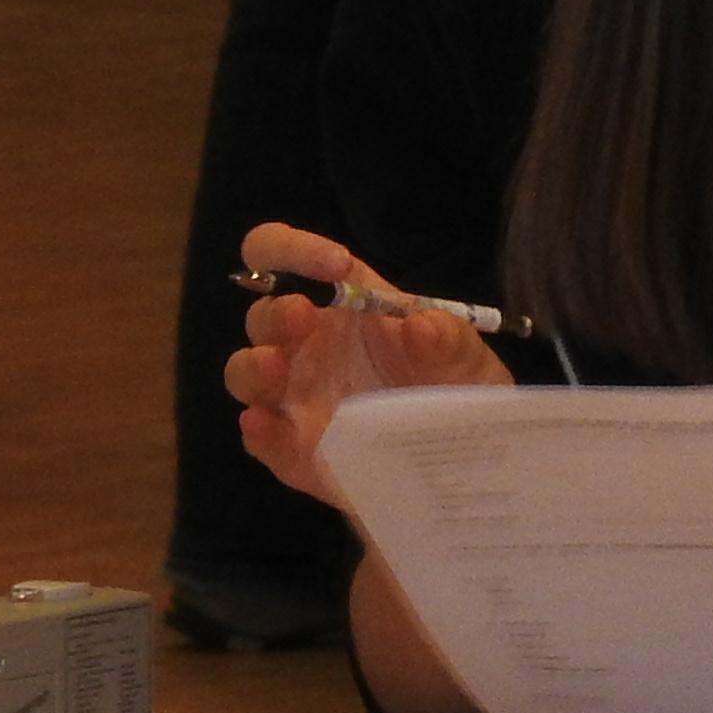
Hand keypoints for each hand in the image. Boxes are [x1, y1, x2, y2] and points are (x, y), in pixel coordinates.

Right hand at [222, 217, 508, 512]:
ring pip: (245, 375)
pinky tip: (264, 426)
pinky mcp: (292, 450)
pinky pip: (261, 439)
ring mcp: (293, 399)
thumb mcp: (467, 359)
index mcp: (338, 305)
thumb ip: (448, 338)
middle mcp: (306, 346)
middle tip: (304, 315)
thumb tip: (419, 325)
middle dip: (276, 312)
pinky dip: (258, 432)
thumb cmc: (456, 392)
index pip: (287, 258)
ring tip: (274, 367)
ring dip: (252, 367)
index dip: (294, 249)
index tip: (334, 264)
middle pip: (262, 316)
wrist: (462, 463)